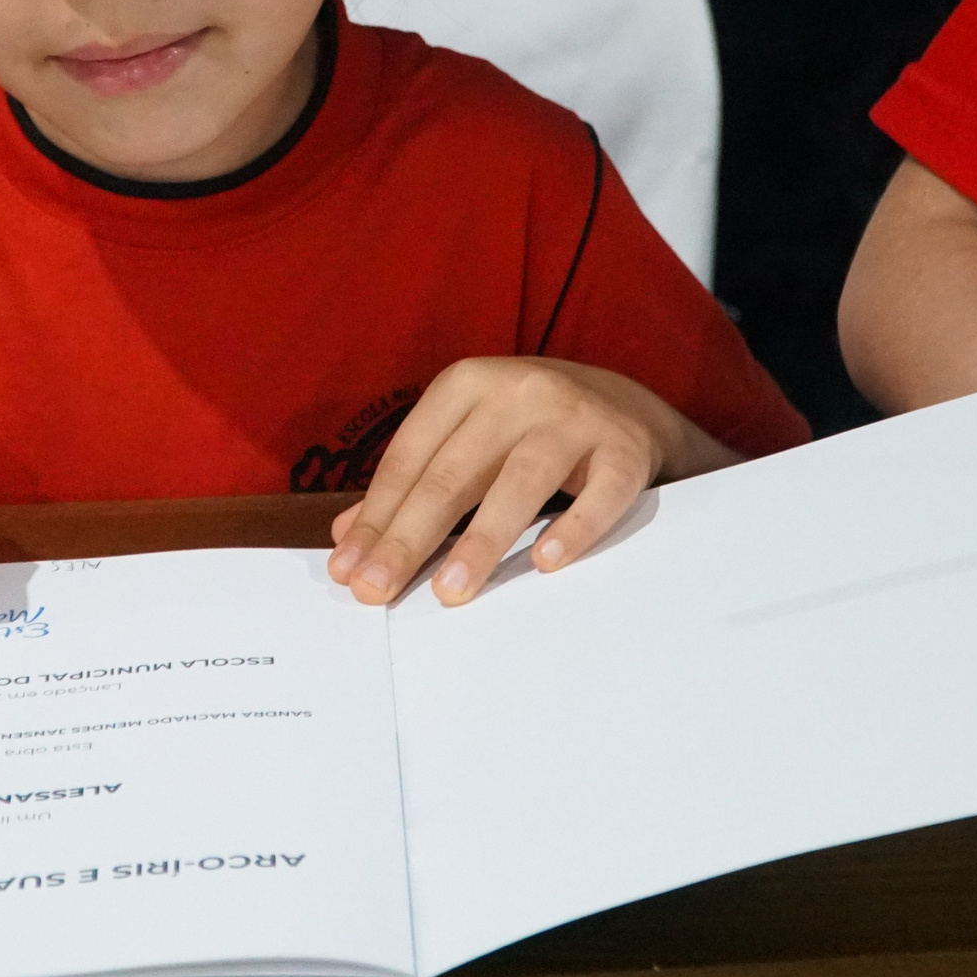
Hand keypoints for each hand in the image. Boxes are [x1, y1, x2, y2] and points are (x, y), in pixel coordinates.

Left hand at [327, 358, 736, 606]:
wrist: (629, 407)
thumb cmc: (528, 430)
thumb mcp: (468, 439)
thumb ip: (412, 482)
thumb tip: (348, 538)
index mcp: (467, 384)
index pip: (410, 457)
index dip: (376, 516)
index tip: (349, 570)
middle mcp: (519, 391)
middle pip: (453, 473)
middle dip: (408, 537)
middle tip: (378, 589)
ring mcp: (576, 418)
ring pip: (520, 482)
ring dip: (480, 541)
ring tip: (449, 591)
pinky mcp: (625, 450)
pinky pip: (599, 494)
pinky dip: (574, 529)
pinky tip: (545, 564)